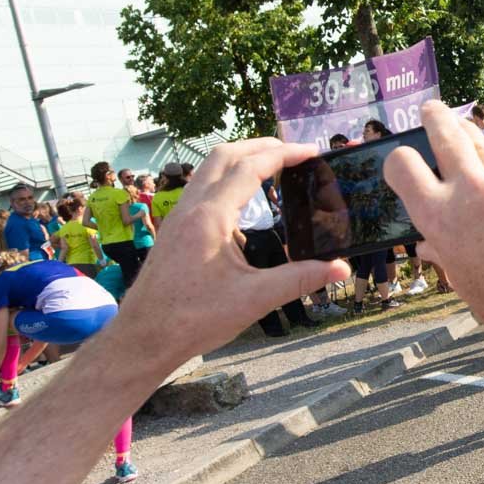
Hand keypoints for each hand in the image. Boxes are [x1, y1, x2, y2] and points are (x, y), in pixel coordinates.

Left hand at [103, 139, 348, 374]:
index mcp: (211, 217)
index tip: (310, 152)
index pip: (250, 168)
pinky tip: (243, 205)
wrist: (143, 337)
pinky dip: (226, 180)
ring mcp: (178, 217)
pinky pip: (201, 189)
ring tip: (271, 167)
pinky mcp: (174, 230)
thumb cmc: (192, 319)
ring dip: (240, 159)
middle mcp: (191, 208)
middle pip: (225, 155)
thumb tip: (340, 268)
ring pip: (208, 169)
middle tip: (293, 151)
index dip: (284, 154)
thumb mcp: (254, 299)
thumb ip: (300, 279)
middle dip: (261, 146)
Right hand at [384, 101, 483, 341]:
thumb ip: (442, 250)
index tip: (402, 162)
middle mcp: (471, 192)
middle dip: (435, 117)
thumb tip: (429, 244)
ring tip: (463, 128)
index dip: (398, 161)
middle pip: (447, 131)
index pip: (402, 164)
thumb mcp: (460, 278)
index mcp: (439, 217)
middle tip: (431, 110)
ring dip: (470, 134)